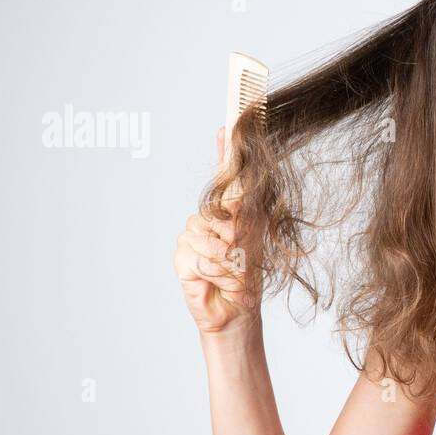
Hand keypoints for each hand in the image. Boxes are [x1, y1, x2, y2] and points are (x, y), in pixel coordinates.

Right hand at [173, 127, 262, 335]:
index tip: (228, 126)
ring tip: (234, 273)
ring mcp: (192, 236)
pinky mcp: (181, 255)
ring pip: (207, 235)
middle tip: (244, 259)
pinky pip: (197, 254)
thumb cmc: (249, 276)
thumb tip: (237, 196)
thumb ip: (244, 217)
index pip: (226, 176)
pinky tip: (217, 280)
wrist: (238, 309)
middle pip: (218, 211)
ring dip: (228, 260)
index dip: (225, 149)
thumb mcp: (254, 243)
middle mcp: (208, 219)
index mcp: (230, 212)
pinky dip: (214, 271)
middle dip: (236, 238)